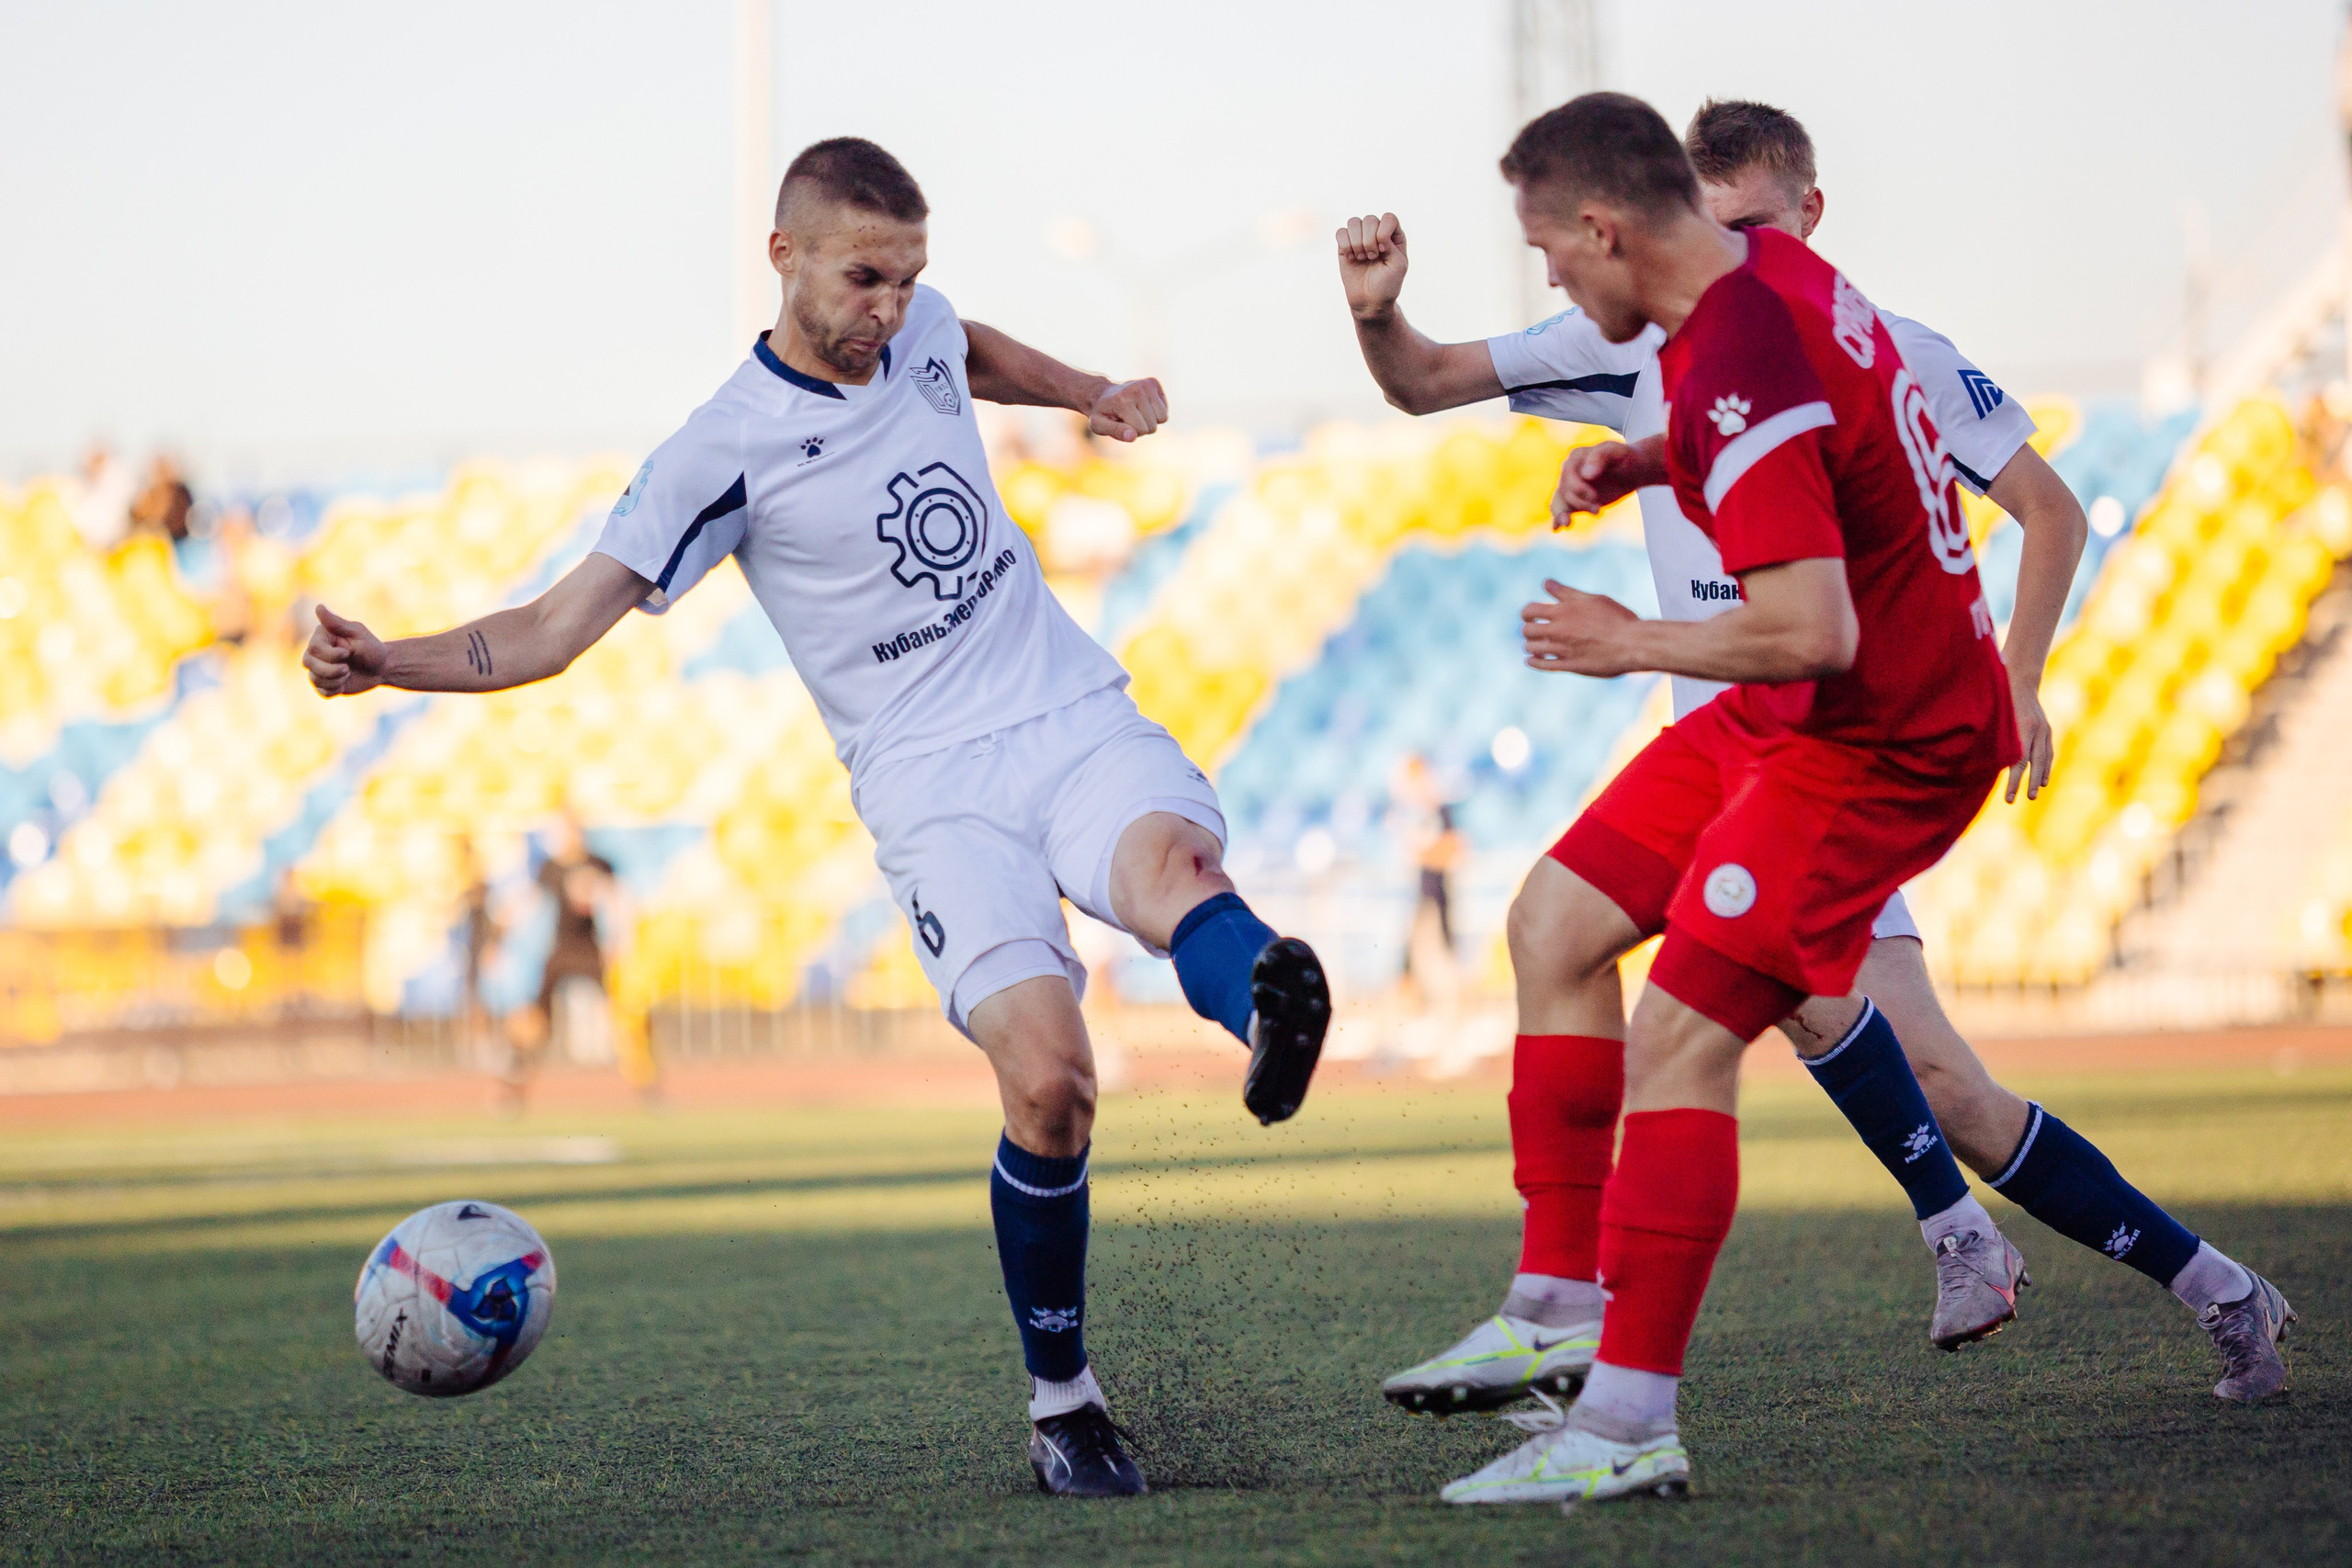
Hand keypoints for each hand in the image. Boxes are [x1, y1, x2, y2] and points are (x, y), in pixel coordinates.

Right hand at [304, 604, 386, 696]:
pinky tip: (345, 683)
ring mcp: (319, 669)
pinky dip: (335, 690)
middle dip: (330, 669)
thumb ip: (337, 623)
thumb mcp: (358, 633)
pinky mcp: (325, 684)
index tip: (348, 653)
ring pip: (314, 679)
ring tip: (348, 673)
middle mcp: (315, 652)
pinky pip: (322, 692)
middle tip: (348, 669)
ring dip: (335, 680)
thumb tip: (318, 607)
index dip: (330, 654)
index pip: (314, 648)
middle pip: (308, 663)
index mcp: (322, 637)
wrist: (382, 668)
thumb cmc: (372, 647)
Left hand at [1087, 378, 1166, 441]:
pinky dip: (1156, 412)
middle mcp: (1137, 389)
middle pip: (1153, 426)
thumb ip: (1115, 432)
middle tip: (1128, 417)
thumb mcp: (1100, 426)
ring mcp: (1147, 384)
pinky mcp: (1154, 383)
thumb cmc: (1102, 413)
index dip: (1132, 432)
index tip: (1120, 423)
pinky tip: (1142, 406)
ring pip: (1163, 418)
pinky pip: (1165, 409)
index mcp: (1124, 400)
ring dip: (1151, 421)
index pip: (1141, 430)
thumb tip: (1133, 437)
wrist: (1103, 393)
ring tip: (1136, 412)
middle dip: (1142, 427)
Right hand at [1336, 213, 1408, 320]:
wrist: (1370, 301)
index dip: (1383, 231)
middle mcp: (1377, 233)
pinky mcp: (1345, 246)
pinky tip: (1351, 258)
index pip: (1389, 218)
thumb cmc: (1388, 284)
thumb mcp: (1398, 266)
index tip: (1383, 251)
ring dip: (1356, 241)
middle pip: (1370, 219)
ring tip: (1361, 258)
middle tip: (1372, 257)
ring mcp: (1360, 238)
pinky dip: (1345, 244)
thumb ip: (1392, 246)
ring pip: (1353, 222)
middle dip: (1369, 240)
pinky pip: (1340, 232)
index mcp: (1393, 235)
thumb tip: (1375, 232)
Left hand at [1522, 578, 1640, 674]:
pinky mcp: (1570, 666)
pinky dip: (1533, 662)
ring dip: (1531, 646)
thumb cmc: (1617, 618)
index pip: (1530, 610)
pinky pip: (1543, 665)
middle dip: (1528, 630)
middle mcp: (1560, 630)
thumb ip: (1567, 593)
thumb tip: (1546, 583)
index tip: (1532, 616)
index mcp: (1564, 611)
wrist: (1633, 643)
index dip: (1527, 613)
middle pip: (1527, 630)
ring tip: (1538, 646)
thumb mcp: (1593, 599)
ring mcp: (1564, 649)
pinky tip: (1532, 660)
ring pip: (1531, 648)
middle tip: (1535, 632)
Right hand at [1552, 436, 1663, 527]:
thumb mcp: (1616, 452)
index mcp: (1576, 456)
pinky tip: (1556, 528)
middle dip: (1580, 503)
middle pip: (1565, 491)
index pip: (1568, 474)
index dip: (1579, 489)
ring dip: (1563, 514)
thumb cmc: (1625, 458)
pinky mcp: (1575, 500)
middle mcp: (1569, 471)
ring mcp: (1570, 486)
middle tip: (1598, 511)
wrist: (1632, 471)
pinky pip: (1561, 509)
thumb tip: (1586, 475)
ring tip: (1568, 524)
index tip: (1595, 498)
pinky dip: (1557, 518)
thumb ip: (1600, 458)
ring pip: (1559, 502)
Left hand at [2004, 669, 2054, 801]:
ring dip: (2041, 776)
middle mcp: (2037, 731)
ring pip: (2045, 758)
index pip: (2019, 763)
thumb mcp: (1995, 717)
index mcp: (2022, 729)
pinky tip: (2042, 777)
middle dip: (2029, 783)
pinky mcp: (2046, 729)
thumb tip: (1983, 763)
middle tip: (2025, 799)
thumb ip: (1994, 738)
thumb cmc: (2000, 699)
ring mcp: (2044, 729)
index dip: (2014, 782)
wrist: (2019, 679)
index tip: (2009, 798)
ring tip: (2035, 792)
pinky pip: (2048, 751)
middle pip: (2034, 763)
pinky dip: (2046, 765)